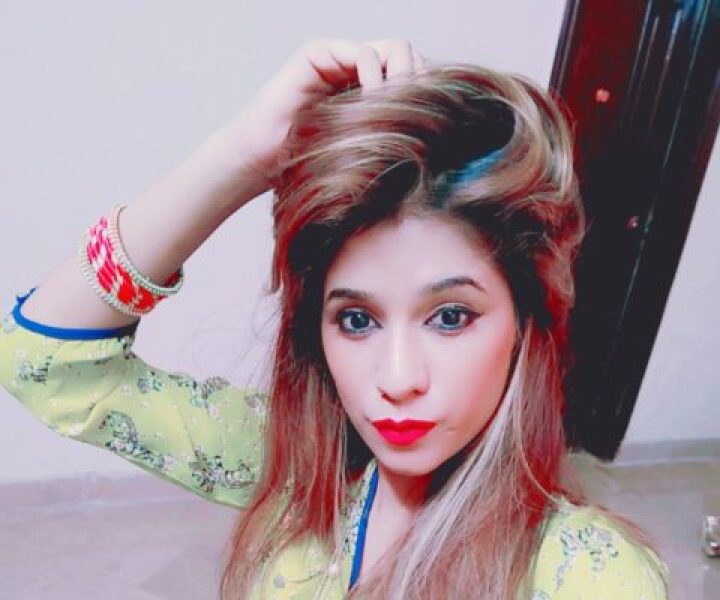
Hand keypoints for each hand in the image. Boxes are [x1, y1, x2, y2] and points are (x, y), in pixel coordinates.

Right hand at [218, 39, 425, 197]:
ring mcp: (338, 58)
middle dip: (419, 83)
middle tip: (416, 116)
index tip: (432, 123)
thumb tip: (444, 143)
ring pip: (394, 49)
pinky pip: (363, 54)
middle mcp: (356, 69)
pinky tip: (371, 105)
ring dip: (401, 80)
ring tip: (392, 113)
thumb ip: (393, 138)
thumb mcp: (363, 154)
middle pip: (410, 57)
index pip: (415, 74)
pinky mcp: (318, 53)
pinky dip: (375, 77)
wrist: (260, 162)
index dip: (427, 93)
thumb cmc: (307, 166)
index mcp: (370, 90)